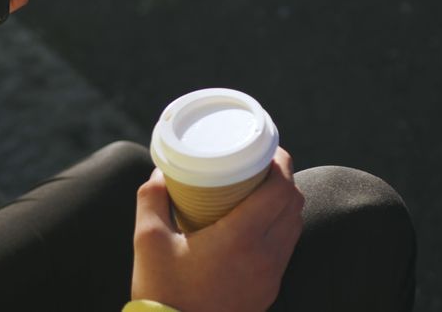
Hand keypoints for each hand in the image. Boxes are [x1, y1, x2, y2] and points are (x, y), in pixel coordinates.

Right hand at [131, 148, 304, 311]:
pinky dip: (280, 227)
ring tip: (260, 190)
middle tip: (262, 164)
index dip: (281, 163)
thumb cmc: (161, 292)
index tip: (268, 149)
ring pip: (294, 227)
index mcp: (240, 239)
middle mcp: (264, 257)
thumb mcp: (148, 239)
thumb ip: (152, 198)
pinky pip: (286, 248)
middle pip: (293, 204)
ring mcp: (270, 277)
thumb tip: (161, 174)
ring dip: (284, 203)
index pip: (281, 190)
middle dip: (283, 178)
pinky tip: (257, 222)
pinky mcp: (268, 290)